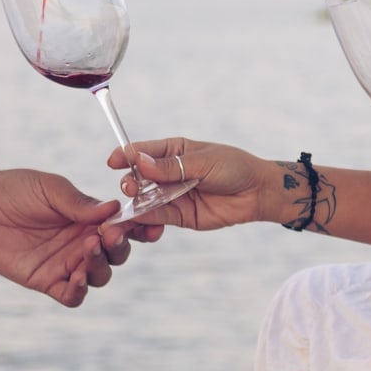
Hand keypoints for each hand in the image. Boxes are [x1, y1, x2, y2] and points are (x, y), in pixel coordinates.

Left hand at [0, 170, 134, 307]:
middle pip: (117, 254)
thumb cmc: (16, 191)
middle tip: (109, 235)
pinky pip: (72, 295)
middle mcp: (83, 242)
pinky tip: (76, 278)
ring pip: (99, 276)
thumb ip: (80, 203)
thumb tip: (114, 209)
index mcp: (90, 218)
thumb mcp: (51, 189)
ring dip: (100, 266)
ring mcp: (66, 263)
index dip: (141, 228)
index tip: (151, 226)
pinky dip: (79, 290)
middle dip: (120, 246)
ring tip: (87, 250)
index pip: (124, 226)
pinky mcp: (47, 281)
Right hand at [107, 137, 276, 231]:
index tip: (113, 161)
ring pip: (146, 198)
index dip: (126, 155)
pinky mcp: (179, 216)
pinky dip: (145, 219)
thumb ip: (172, 167)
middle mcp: (168, 172)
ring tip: (127, 207)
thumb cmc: (234, 167)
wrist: (258, 193)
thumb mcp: (203, 162)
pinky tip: (136, 220)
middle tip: (131, 187)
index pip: (143, 151)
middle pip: (140, 177)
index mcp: (174, 151)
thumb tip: (140, 162)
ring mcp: (173, 194)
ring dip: (134, 202)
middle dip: (131, 181)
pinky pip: (158, 216)